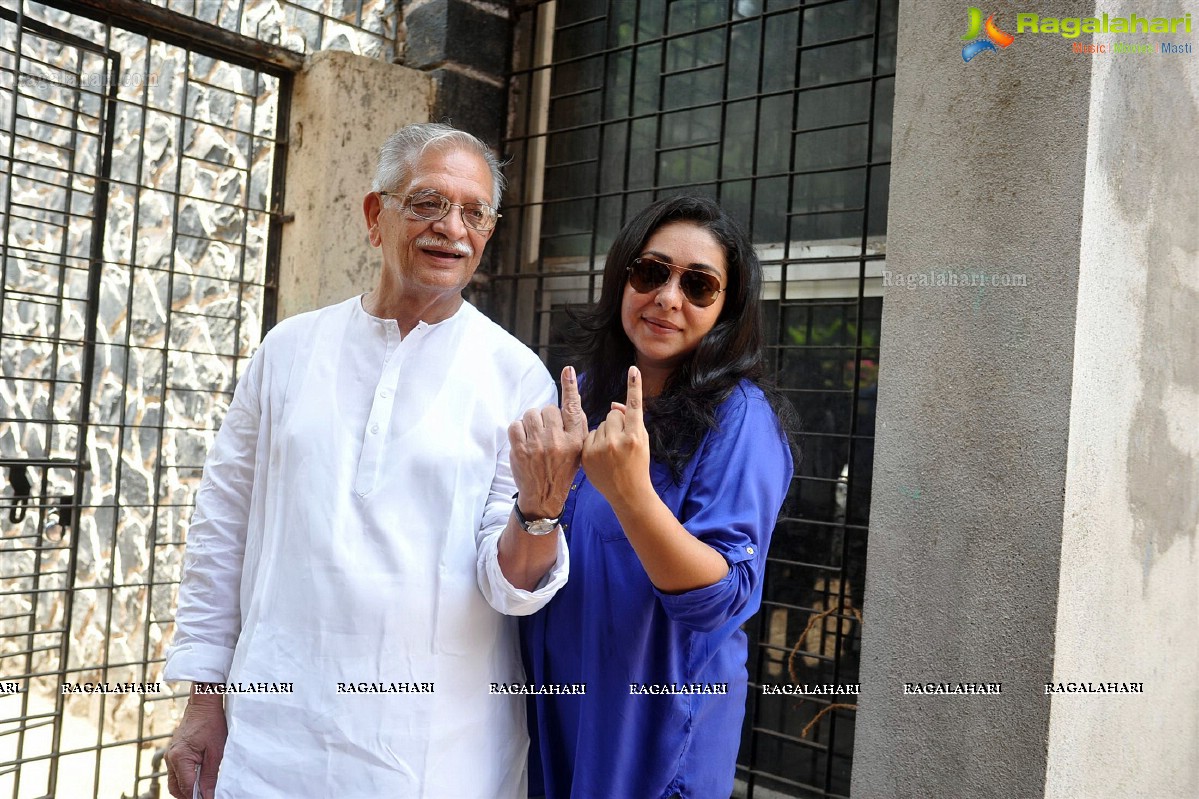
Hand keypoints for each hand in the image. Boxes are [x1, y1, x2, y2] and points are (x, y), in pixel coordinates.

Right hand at [165, 690, 226, 798]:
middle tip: (205, 795)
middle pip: (176, 788)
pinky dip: (185, 778)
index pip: (187, 787)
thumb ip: (211, 775)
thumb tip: (208, 795)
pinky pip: (175, 771)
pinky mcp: (173, 752)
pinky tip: (198, 776)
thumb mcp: (216, 751)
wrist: (203, 704)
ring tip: (203, 787)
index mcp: (180, 758)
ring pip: (174, 781)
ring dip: (187, 787)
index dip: (198, 797)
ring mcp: (170, 755)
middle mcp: (171, 758)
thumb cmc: (212, 724)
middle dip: (189, 795)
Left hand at [509, 365, 587, 517]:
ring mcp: (538, 445)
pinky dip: (518, 430)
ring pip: (530, 414)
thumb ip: (576, 425)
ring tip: (534, 438)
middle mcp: (558, 440)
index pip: (573, 408)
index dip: (570, 387)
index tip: (568, 370)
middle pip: (547, 409)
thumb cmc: (562, 470)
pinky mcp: (520, 450)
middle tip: (546, 434)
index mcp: (575, 439)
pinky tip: (524, 442)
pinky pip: (515, 425)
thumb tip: (572, 397)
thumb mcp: (578, 450)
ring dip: (531, 423)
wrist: (544, 497)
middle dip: (545, 418)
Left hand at [581, 366, 651, 507]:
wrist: (628, 493)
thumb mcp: (642, 442)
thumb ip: (631, 421)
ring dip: (605, 432)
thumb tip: (614, 404)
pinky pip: (589, 435)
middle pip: (612, 414)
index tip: (633, 370)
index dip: (634, 387)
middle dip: (616, 423)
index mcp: (634, 437)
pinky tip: (601, 456)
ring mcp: (599, 449)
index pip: (634, 406)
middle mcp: (617, 441)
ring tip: (611, 452)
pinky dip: (594, 441)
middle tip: (622, 442)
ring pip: (600, 424)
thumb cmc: (638, 464)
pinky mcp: (586, 455)